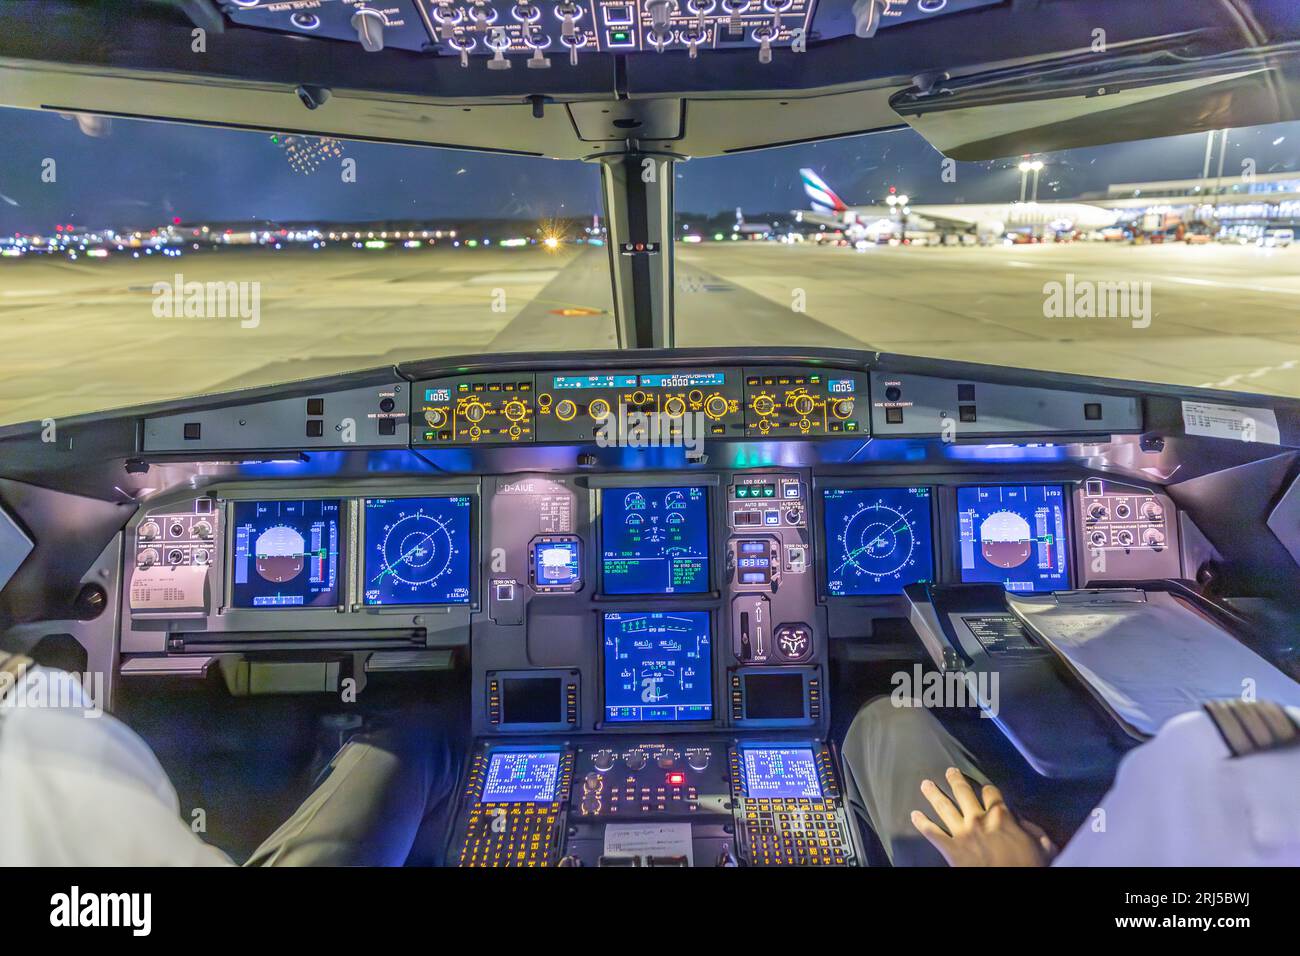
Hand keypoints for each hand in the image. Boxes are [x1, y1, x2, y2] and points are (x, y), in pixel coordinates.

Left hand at [909, 767, 1053, 866]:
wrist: (1009, 882)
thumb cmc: (1029, 866)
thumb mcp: (1043, 846)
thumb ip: (1034, 830)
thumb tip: (1024, 823)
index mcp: (1001, 815)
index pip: (991, 793)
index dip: (987, 789)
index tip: (984, 788)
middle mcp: (978, 818)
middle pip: (963, 792)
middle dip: (955, 780)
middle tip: (948, 771)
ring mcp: (961, 832)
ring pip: (943, 806)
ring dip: (933, 794)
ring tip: (925, 784)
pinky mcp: (949, 848)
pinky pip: (931, 833)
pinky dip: (921, 823)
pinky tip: (914, 814)